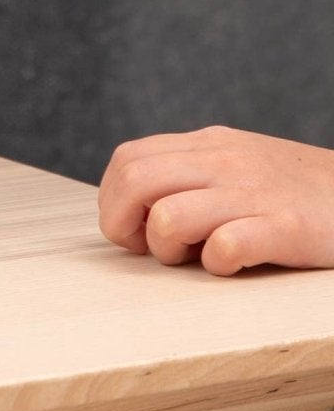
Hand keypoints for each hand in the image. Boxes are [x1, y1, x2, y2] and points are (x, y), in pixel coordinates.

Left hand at [98, 126, 333, 273]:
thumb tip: (131, 206)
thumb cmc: (296, 191)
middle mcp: (224, 161)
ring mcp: (253, 193)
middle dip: (125, 224)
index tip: (129, 229)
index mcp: (207, 145)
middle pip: (135, 182)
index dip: (113, 200)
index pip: (127, 160)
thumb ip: (190, 173)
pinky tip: (232, 266)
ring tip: (193, 257)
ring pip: (168, 216)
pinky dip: (217, 264)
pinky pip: (225, 247)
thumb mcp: (237, 164)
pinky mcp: (286, 229)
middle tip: (149, 250)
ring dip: (167, 247)